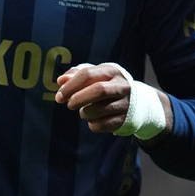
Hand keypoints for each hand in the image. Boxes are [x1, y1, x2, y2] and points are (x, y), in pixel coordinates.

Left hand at [56, 62, 172, 135]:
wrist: (135, 101)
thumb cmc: (107, 85)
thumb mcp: (95, 76)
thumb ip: (76, 75)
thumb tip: (61, 81)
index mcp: (112, 71)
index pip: (87, 74)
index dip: (70, 86)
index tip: (59, 96)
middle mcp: (122, 85)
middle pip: (99, 90)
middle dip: (79, 98)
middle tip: (69, 105)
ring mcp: (125, 103)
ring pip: (99, 110)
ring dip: (85, 113)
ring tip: (84, 111)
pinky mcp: (125, 119)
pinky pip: (102, 125)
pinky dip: (92, 124)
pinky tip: (94, 120)